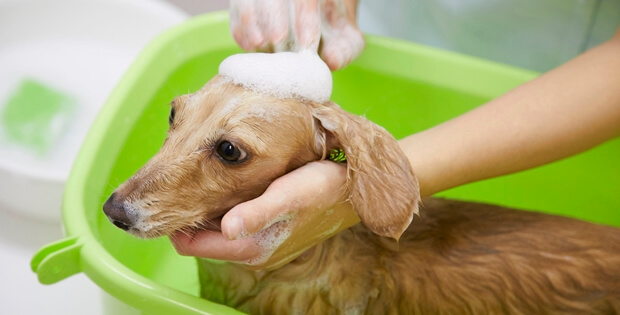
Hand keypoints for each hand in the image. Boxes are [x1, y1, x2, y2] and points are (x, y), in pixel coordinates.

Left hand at [171, 161, 359, 269]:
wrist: (350, 188)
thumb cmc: (320, 188)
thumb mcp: (288, 197)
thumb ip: (257, 213)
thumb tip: (228, 228)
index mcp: (250, 247)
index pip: (191, 245)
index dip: (174, 223)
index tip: (166, 195)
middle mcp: (250, 249)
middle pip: (200, 236)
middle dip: (188, 212)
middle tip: (179, 179)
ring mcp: (257, 240)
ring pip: (214, 227)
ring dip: (204, 207)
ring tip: (198, 176)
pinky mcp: (263, 228)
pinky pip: (229, 219)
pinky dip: (221, 204)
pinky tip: (224, 182)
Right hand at [229, 0, 364, 69]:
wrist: (321, 25)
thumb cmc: (334, 35)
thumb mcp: (346, 40)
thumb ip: (345, 48)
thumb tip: (332, 61)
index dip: (304, 16)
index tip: (306, 43)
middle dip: (273, 15)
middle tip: (277, 40)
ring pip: (249, 0)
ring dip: (251, 19)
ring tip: (259, 43)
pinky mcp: (246, 5)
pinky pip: (236, 10)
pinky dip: (239, 28)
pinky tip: (248, 46)